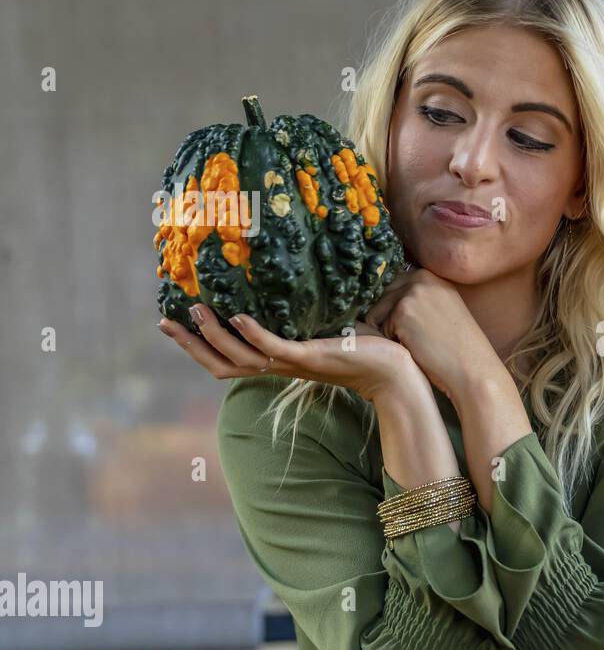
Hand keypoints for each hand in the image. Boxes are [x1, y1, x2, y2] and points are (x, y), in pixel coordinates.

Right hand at [160, 304, 416, 404]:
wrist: (394, 371)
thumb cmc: (363, 347)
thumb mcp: (323, 326)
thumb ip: (301, 312)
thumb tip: (288, 278)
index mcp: (277, 361)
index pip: (227, 359)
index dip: (197, 345)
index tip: (170, 323)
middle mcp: (279, 367)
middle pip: (221, 364)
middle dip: (190, 345)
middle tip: (163, 322)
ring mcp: (293, 365)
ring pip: (240, 358)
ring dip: (214, 336)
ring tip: (194, 310)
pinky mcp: (311, 359)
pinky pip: (274, 349)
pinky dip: (253, 335)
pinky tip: (237, 316)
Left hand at [363, 266, 500, 401]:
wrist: (473, 368)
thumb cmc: (458, 347)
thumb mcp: (443, 308)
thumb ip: (420, 297)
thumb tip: (385, 299)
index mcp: (431, 275)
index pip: (393, 287)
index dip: (397, 310)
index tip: (418, 326)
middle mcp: (421, 277)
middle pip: (381, 299)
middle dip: (390, 321)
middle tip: (420, 337)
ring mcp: (411, 293)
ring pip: (376, 314)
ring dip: (389, 333)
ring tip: (418, 342)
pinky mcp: (402, 312)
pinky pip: (378, 329)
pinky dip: (391, 344)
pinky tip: (415, 348)